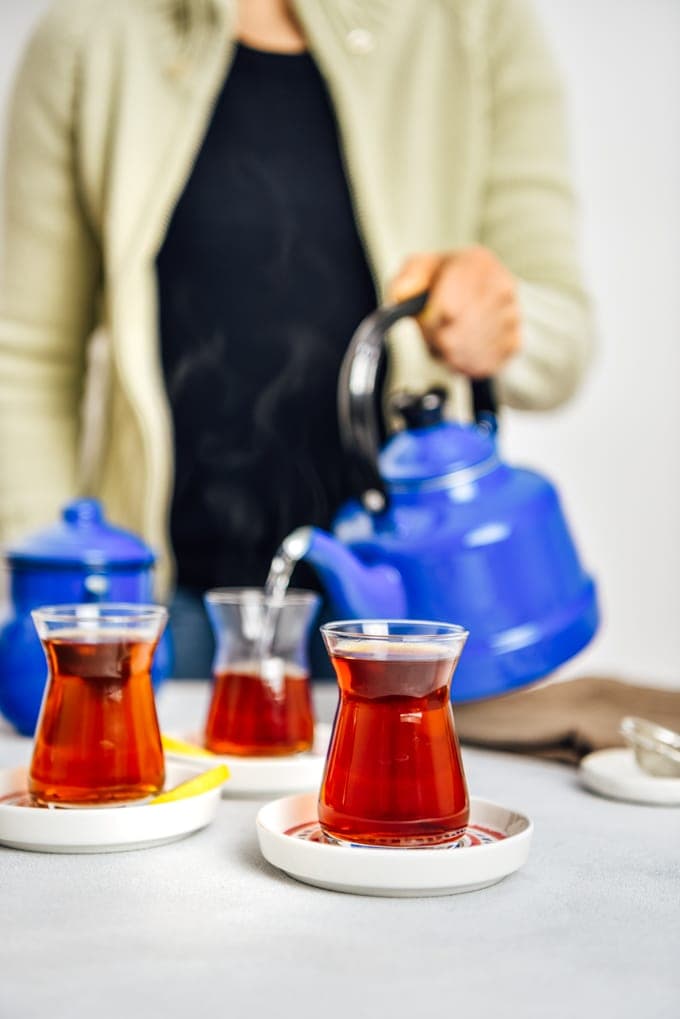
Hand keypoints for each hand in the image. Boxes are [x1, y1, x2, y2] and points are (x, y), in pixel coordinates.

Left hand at [388, 246, 520, 377]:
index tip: (423, 321)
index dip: (428, 322)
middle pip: (456, 336)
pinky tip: (462, 347)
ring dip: (448, 353)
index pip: (448, 308)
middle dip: (436, 340)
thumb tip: (401, 297)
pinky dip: (465, 363)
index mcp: (477, 262)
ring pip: (466, 354)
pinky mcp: (515, 342)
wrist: (481, 290)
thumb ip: (406, 279)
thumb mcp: (420, 268)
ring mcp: (513, 316)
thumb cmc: (445, 279)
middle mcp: (502, 287)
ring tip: (447, 337)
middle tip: (434, 332)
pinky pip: (481, 365)